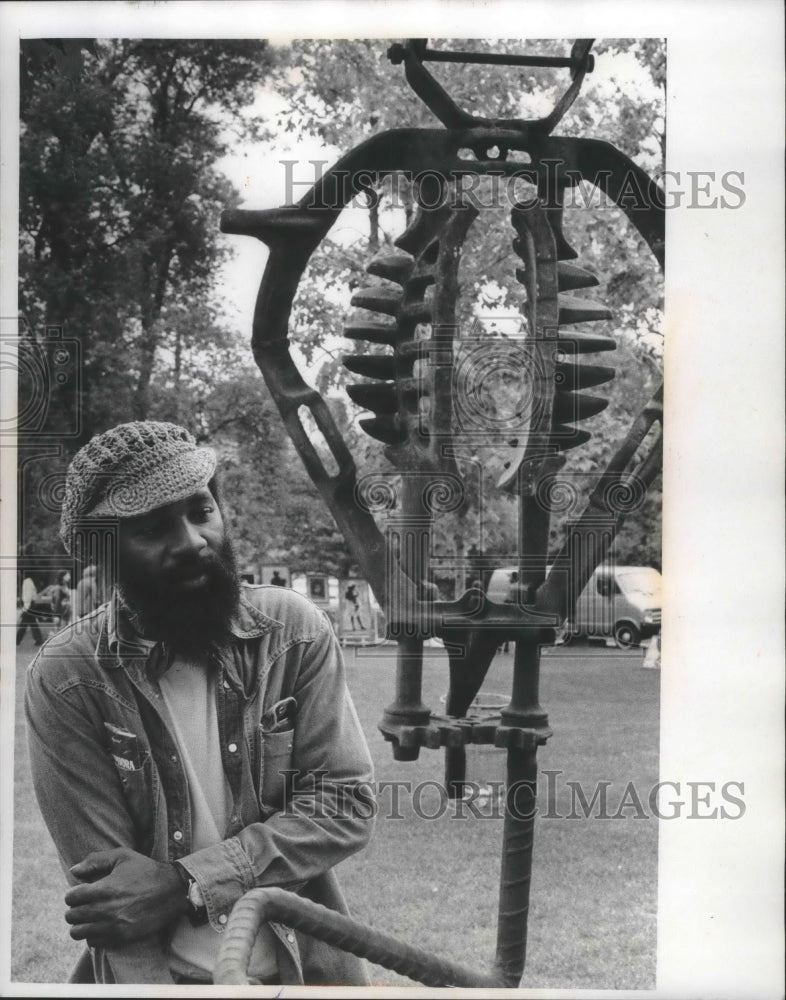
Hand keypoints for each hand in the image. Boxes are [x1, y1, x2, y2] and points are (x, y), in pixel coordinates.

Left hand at [64, 847, 186, 946]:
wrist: (172, 891)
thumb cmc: (145, 870)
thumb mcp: (123, 856)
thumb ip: (95, 860)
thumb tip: (74, 871)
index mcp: (104, 889)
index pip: (71, 898)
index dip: (73, 893)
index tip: (81, 891)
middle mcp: (105, 910)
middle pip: (71, 917)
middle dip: (75, 909)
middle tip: (85, 904)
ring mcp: (113, 926)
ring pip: (78, 933)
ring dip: (81, 924)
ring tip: (90, 916)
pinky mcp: (120, 938)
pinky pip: (93, 942)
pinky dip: (93, 934)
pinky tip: (102, 924)